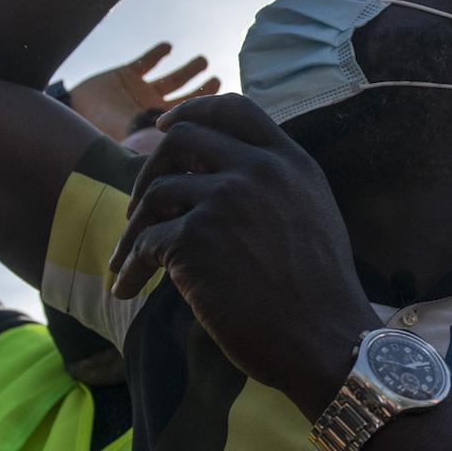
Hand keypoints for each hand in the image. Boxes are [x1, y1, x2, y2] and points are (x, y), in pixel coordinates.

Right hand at [69, 42, 220, 140]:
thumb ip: (173, 147)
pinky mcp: (125, 74)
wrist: (71, 125)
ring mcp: (141, 91)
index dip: (208, 109)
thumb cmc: (108, 144)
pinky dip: (158, 53)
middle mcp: (154, 109)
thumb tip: (207, 157)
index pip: (193, 117)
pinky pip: (146, 61)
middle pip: (187, 96)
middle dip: (202, 88)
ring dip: (188, 70)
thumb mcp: (145, 147)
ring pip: (172, 78)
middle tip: (217, 80)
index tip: (223, 100)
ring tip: (203, 62)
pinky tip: (168, 48)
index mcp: (161, 128)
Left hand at [108, 94, 378, 416]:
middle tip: (138, 205)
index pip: (235, 109)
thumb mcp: (312, 218)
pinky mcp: (196, 239)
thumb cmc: (320, 296)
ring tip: (125, 260)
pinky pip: (147, 245)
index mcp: (291, 163)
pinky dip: (130, 268)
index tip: (163, 125)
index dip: (193, 111)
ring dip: (133, 229)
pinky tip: (126, 288)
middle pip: (182, 138)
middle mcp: (259, 171)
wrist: (326, 342)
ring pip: (155, 194)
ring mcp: (225, 200)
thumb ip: (275, 188)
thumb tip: (221, 180)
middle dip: (149, 168)